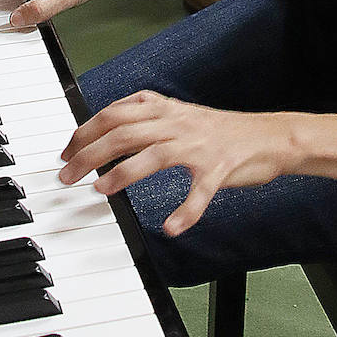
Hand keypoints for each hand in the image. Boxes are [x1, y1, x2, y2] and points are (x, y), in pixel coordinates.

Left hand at [60, 90, 287, 235]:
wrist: (270, 136)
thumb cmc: (221, 131)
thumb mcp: (181, 115)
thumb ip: (148, 119)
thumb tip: (110, 129)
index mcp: (166, 109)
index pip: (114, 113)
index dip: (85, 131)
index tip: (67, 151)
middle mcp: (178, 123)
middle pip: (123, 132)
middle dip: (89, 153)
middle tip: (67, 175)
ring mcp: (198, 146)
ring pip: (152, 155)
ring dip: (121, 174)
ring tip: (100, 190)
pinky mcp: (219, 169)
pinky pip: (198, 192)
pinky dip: (185, 211)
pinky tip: (171, 227)